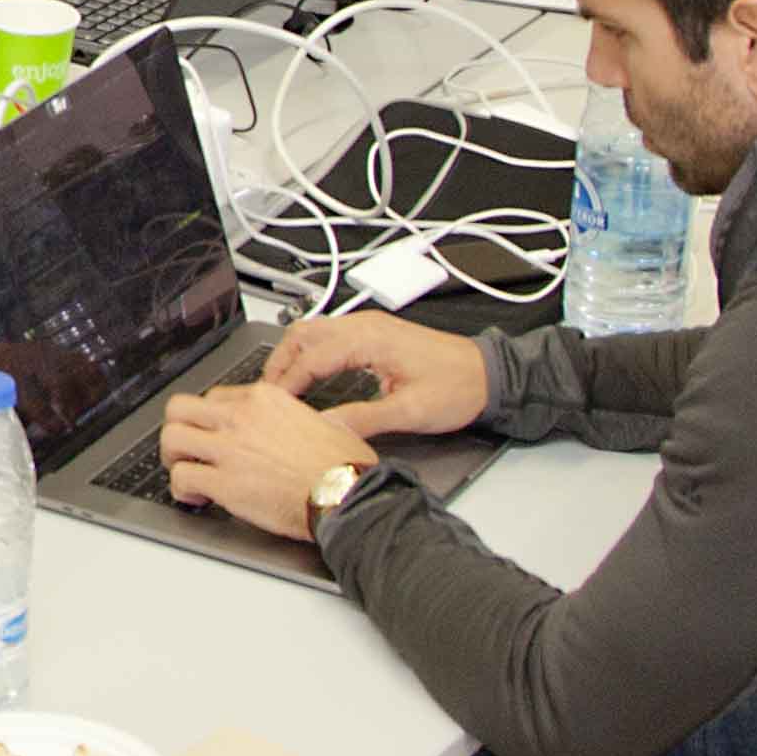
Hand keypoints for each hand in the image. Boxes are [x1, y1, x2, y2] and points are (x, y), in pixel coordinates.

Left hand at [157, 382, 376, 542]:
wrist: (346, 495)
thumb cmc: (345, 467)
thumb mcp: (329, 423)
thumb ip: (307, 418)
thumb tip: (308, 422)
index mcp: (265, 399)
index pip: (216, 397)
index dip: (211, 419)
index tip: (214, 434)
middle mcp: (242, 417)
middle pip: (181, 408)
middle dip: (178, 428)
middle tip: (186, 447)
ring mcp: (230, 448)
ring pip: (172, 437)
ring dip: (174, 457)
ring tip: (185, 470)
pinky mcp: (225, 482)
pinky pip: (181, 476)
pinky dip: (182, 488)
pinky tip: (195, 495)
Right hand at [260, 314, 490, 435]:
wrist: (489, 376)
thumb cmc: (458, 387)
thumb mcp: (409, 412)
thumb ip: (362, 419)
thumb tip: (325, 430)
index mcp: (370, 338)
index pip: (311, 358)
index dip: (286, 384)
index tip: (271, 406)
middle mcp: (366, 326)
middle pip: (303, 334)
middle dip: (279, 363)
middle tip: (266, 395)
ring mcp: (371, 327)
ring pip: (314, 332)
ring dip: (293, 356)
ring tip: (281, 388)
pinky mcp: (377, 335)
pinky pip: (330, 337)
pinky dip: (310, 354)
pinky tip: (308, 376)